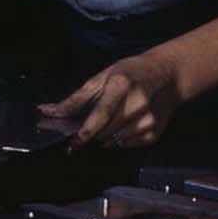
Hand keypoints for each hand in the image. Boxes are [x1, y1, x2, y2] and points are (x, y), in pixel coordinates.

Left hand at [36, 52, 180, 151]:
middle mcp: (137, 104)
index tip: (72, 143)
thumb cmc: (131, 72)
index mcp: (121, 85)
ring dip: (105, 136)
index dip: (85, 132)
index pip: (100, 115)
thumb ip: (77, 98)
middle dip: (91, 133)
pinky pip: (126, 145)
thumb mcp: (103, 76)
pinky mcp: (154, 133)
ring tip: (114, 118)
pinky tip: (127, 122)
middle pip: (104, 132)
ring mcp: (148, 121)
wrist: (169, 75)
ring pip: (113, 142)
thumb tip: (48, 111)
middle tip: (86, 127)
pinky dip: (120, 138)